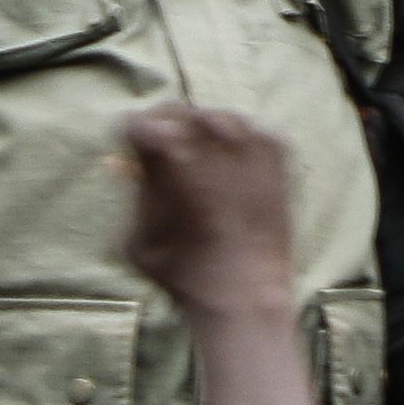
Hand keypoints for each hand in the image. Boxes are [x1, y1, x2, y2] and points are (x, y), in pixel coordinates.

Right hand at [120, 103, 302, 316]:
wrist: (244, 292)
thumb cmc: (182, 272)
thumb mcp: (137, 235)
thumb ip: (134, 192)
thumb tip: (127, 165)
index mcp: (165, 147)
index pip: (139, 122)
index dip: (134, 141)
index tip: (136, 157)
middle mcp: (207, 132)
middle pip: (176, 112)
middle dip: (166, 133)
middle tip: (167, 159)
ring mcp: (247, 137)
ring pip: (216, 118)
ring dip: (204, 136)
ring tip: (203, 168)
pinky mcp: (276, 149)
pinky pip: (251, 133)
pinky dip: (239, 148)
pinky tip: (235, 176)